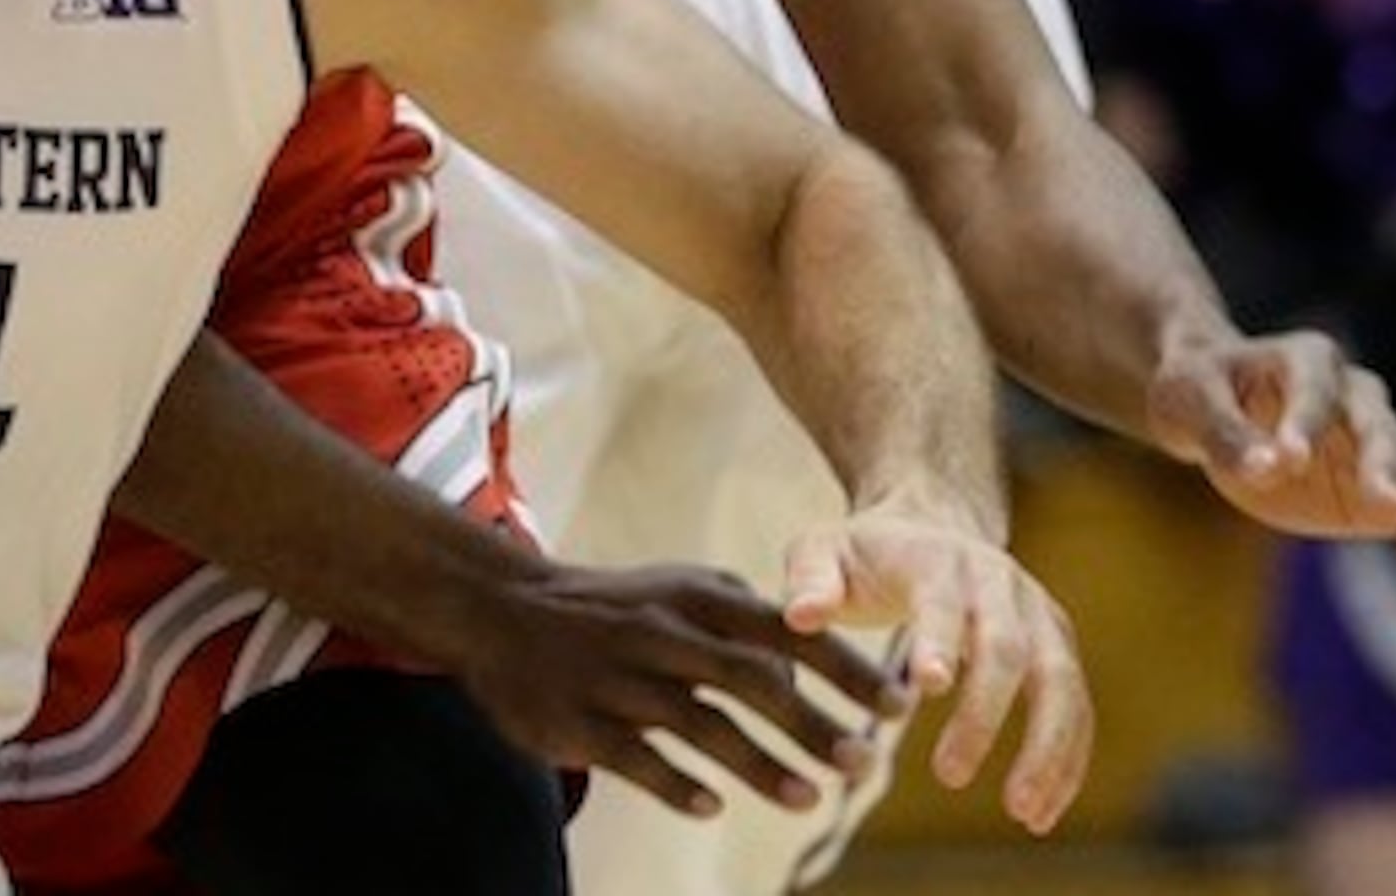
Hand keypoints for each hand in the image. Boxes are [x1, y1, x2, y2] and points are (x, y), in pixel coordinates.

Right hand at [453, 561, 906, 817]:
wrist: (497, 607)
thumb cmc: (608, 606)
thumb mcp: (677, 589)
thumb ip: (742, 621)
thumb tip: (812, 673)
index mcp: (693, 597)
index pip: (786, 631)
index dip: (847, 669)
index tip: (898, 706)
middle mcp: (660, 632)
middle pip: (751, 680)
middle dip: (813, 726)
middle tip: (865, 766)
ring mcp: (616, 677)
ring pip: (698, 724)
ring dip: (760, 764)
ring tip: (809, 800)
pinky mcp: (578, 721)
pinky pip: (636, 758)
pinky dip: (676, 783)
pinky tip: (712, 806)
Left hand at [781, 508, 1090, 834]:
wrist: (931, 526)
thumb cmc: (865, 554)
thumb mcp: (822, 551)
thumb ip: (810, 580)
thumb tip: (801, 616)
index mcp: (940, 560)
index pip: (944, 601)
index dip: (939, 640)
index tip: (928, 685)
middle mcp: (1001, 585)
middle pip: (1009, 648)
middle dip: (986, 715)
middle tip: (949, 775)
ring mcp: (1039, 616)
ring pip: (1061, 683)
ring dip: (1048, 750)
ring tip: (1023, 814)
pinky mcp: (1058, 649)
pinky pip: (1076, 708)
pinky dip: (1067, 761)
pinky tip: (1042, 815)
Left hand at [1147, 329, 1395, 614]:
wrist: (1215, 405)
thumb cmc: (1196, 392)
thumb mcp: (1189, 403)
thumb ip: (1225, 434)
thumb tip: (1266, 471)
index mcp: (1309, 361)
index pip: (1315, 392)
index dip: (1305, 423)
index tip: (1287, 462)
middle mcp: (1357, 399)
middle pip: (1383, 435)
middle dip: (1384, 472)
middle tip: (1387, 512)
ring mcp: (1374, 449)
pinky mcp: (1377, 495)